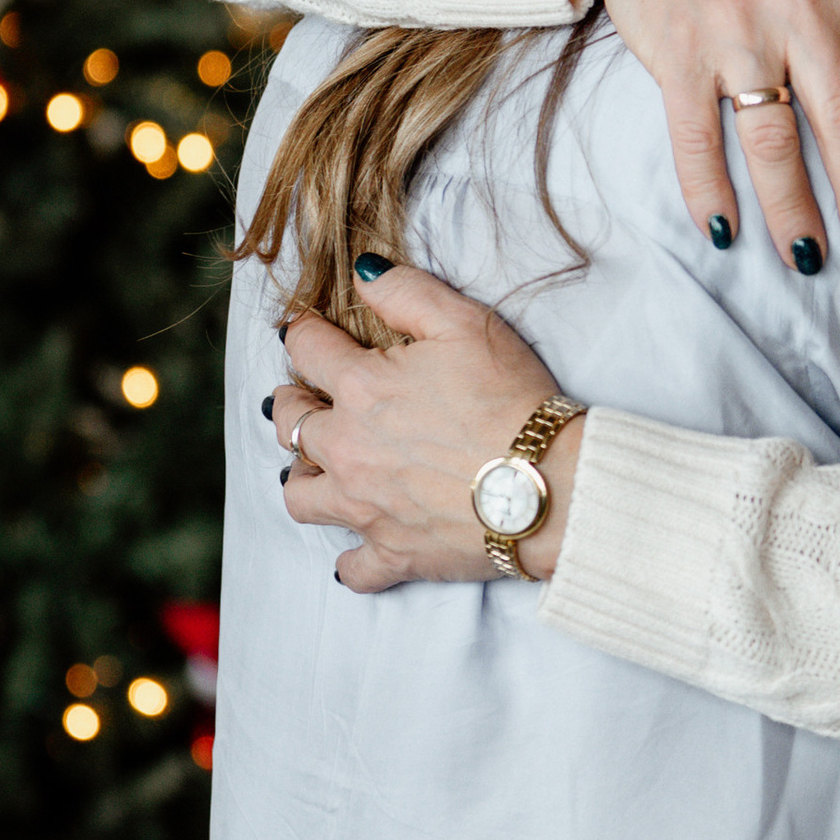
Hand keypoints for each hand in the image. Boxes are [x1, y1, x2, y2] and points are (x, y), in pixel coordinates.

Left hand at [269, 264, 579, 594]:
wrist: (548, 484)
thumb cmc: (512, 398)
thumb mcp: (465, 323)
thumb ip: (405, 292)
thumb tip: (361, 272)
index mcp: (362, 387)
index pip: (306, 350)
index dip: (303, 334)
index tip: (307, 332)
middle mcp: (348, 448)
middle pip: (291, 423)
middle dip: (292, 403)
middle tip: (303, 397)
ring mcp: (365, 506)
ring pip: (300, 496)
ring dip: (301, 477)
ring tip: (314, 468)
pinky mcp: (393, 552)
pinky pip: (351, 567)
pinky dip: (349, 560)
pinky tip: (354, 550)